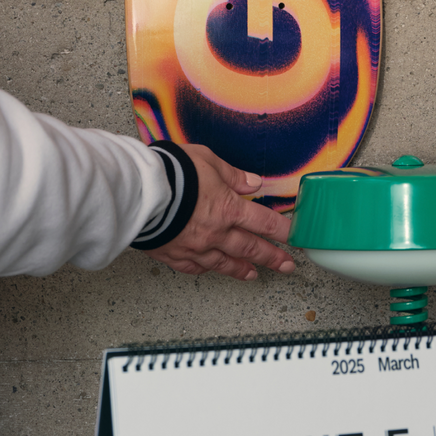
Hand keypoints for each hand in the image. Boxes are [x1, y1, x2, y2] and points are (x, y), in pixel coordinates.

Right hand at [146, 144, 294, 281]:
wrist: (140, 192)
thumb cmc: (171, 172)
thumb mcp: (208, 161)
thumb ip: (232, 175)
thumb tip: (253, 182)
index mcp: (228, 208)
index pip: (264, 222)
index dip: (282, 231)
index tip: (295, 239)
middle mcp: (216, 232)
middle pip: (250, 248)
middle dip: (272, 257)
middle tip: (286, 267)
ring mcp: (195, 247)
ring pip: (225, 263)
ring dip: (243, 269)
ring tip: (254, 274)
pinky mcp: (174, 255)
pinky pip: (196, 267)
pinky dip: (208, 269)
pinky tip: (212, 269)